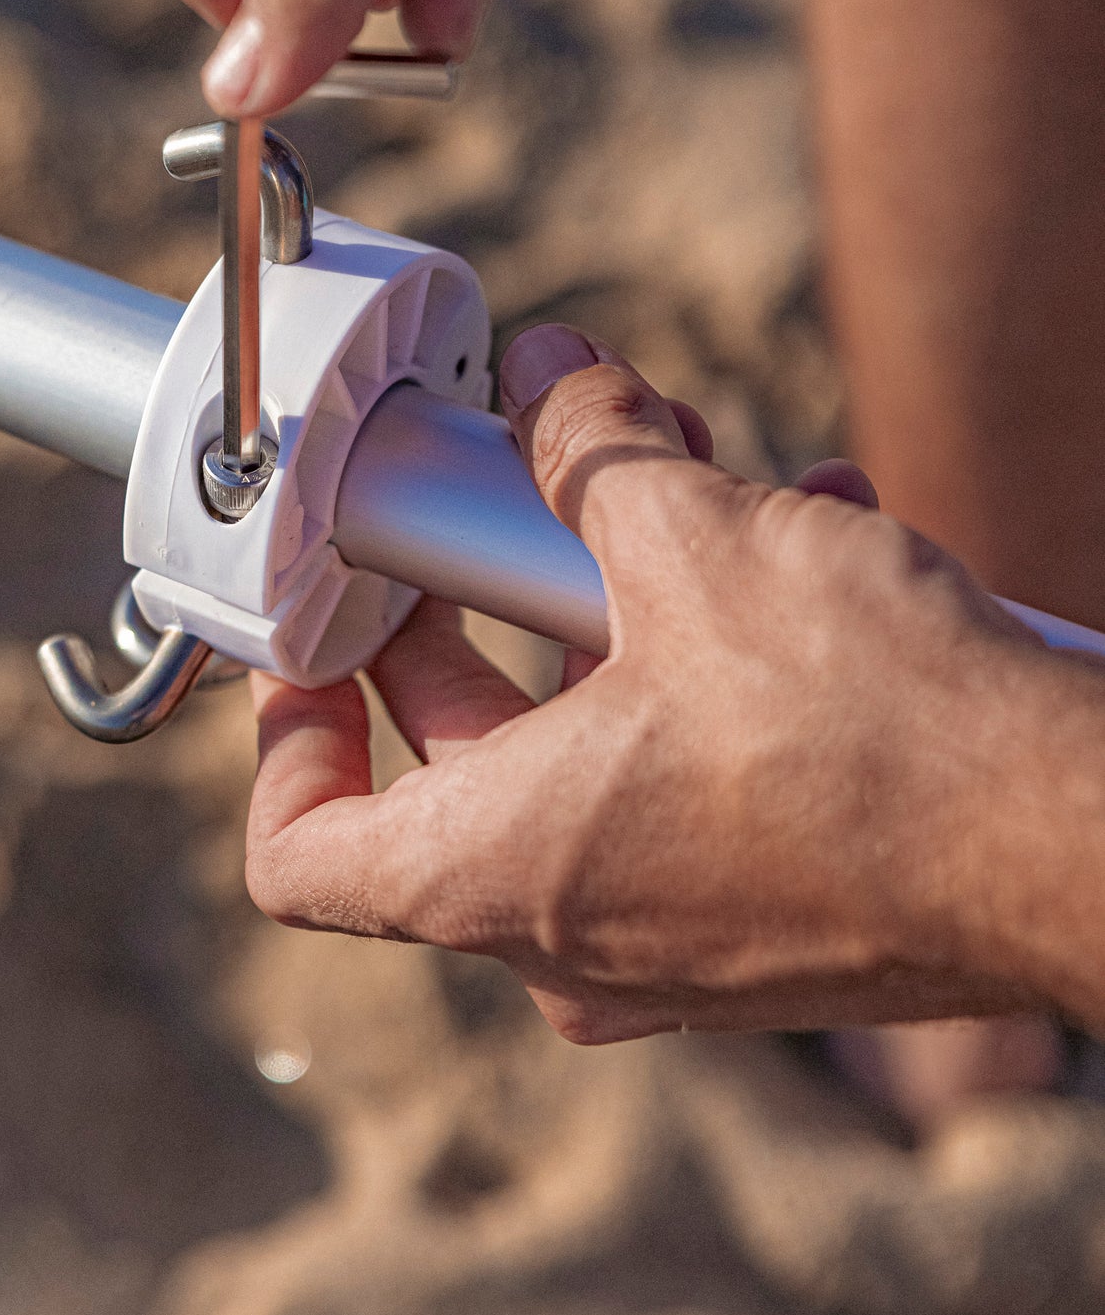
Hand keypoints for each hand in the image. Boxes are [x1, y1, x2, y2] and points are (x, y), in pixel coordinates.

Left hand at [245, 324, 1064, 1042]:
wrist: (1070, 843)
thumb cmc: (871, 734)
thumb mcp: (694, 544)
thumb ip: (589, 451)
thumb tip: (553, 378)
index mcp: (497, 868)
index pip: (302, 852)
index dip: (288, 733)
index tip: (321, 641)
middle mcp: (572, 929)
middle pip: (458, 756)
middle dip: (485, 602)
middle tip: (510, 497)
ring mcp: (673, 936)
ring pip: (591, 749)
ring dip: (625, 603)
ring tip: (697, 482)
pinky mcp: (766, 916)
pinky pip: (691, 776)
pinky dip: (713, 662)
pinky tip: (803, 537)